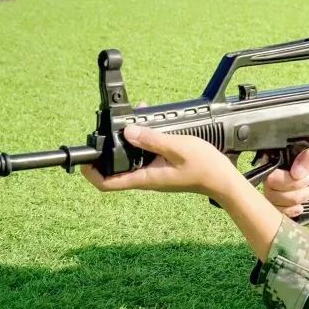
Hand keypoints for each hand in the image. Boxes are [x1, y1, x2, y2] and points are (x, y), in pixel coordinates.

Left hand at [82, 124, 234, 197]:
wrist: (223, 179)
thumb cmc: (205, 167)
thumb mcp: (178, 148)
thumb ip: (152, 140)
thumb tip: (128, 132)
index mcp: (145, 177)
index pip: (108, 184)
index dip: (91, 173)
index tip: (84, 159)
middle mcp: (146, 177)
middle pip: (115, 170)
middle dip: (107, 152)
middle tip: (103, 134)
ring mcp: (154, 173)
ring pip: (130, 160)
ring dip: (125, 143)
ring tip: (127, 124)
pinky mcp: (162, 167)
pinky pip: (144, 155)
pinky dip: (141, 141)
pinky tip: (149, 127)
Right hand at [263, 144, 308, 216]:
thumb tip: (295, 173)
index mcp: (280, 156)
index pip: (270, 167)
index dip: (287, 176)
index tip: (306, 176)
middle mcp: (272, 172)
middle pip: (271, 184)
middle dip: (294, 187)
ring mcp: (272, 189)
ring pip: (274, 199)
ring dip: (296, 198)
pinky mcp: (276, 203)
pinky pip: (277, 210)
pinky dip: (292, 210)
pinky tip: (302, 205)